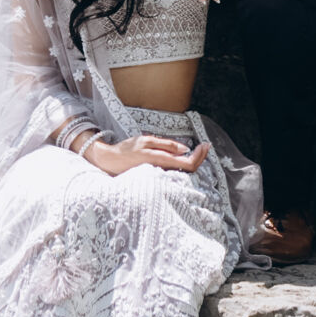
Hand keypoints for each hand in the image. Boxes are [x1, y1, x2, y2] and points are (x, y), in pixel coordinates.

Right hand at [85, 132, 207, 176]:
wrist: (110, 162)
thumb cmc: (127, 149)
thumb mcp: (146, 140)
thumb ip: (167, 145)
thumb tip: (185, 149)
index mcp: (161, 161)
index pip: (188, 164)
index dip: (200, 156)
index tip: (206, 145)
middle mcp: (163, 171)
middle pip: (189, 170)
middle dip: (201, 157)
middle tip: (206, 145)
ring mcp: (161, 175)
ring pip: (184, 172)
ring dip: (194, 160)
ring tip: (200, 149)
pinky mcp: (158, 175)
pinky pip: (176, 172)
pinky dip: (185, 163)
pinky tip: (186, 155)